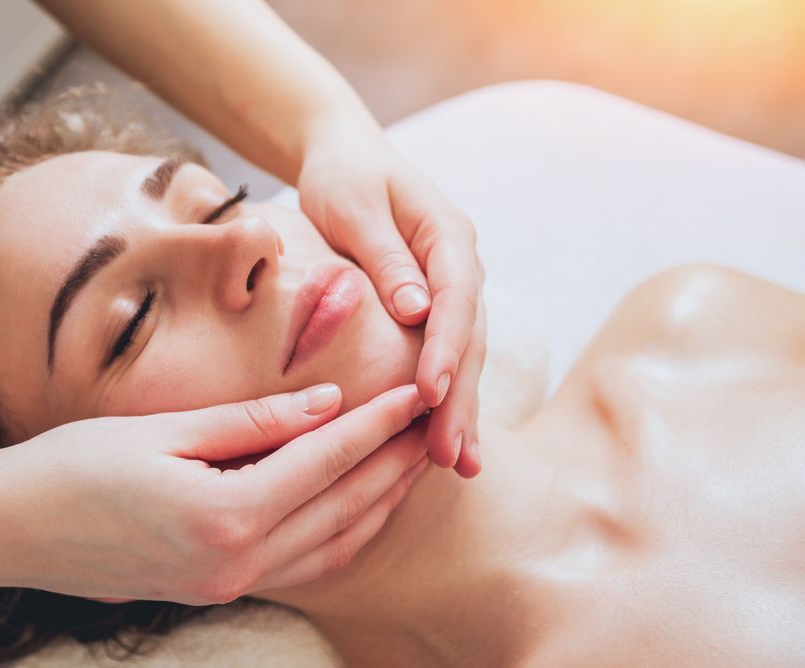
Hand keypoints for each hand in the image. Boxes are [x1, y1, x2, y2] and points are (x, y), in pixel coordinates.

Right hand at [0, 384, 427, 604]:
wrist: (11, 530)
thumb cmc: (74, 467)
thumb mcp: (163, 431)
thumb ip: (253, 422)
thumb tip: (325, 403)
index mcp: (222, 515)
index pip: (324, 461)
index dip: (375, 424)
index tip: (412, 392)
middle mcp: (235, 560)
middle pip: (341, 508)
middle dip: (392, 464)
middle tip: (433, 425)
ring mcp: (226, 582)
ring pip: (331, 545)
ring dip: (377, 502)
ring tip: (412, 463)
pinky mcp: (215, 585)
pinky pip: (302, 564)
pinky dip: (341, 533)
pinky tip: (360, 507)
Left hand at [297, 122, 485, 476]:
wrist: (347, 159)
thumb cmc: (344, 179)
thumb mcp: (356, 208)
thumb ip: (386, 258)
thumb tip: (418, 310)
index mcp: (447, 233)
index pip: (455, 297)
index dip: (445, 348)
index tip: (428, 393)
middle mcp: (462, 264)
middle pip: (469, 336)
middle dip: (460, 397)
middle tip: (450, 455)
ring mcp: (455, 287)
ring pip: (466, 354)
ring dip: (463, 408)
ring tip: (460, 464)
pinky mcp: (438, 306)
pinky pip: (449, 355)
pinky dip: (450, 398)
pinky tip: (451, 443)